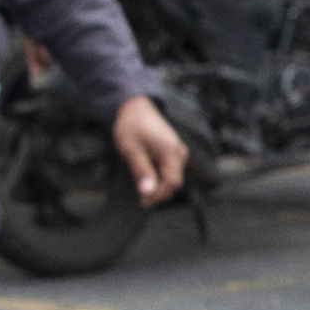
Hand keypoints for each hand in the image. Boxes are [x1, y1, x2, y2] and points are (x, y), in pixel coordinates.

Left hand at [111, 92, 189, 206]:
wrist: (135, 107)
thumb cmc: (131, 125)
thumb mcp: (131, 150)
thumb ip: (141, 171)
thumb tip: (147, 192)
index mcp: (171, 152)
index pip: (172, 183)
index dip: (158, 195)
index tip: (143, 201)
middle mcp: (179, 153)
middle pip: (174, 182)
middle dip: (158, 192)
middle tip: (141, 198)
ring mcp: (177, 152)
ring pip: (172, 177)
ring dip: (159, 185)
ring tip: (142, 187)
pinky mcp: (173, 151)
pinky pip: (170, 170)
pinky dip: (159, 177)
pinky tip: (147, 177)